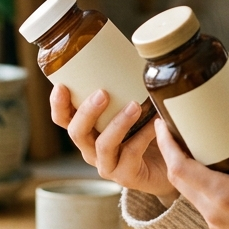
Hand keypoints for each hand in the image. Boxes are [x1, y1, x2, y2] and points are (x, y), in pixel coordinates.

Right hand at [50, 85, 177, 203]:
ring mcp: (107, 165)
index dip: (58, 105)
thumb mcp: (134, 107)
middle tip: (102, 93)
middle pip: (76, 133)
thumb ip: (128, 86)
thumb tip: (133, 52)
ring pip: (103, 145)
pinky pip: (132, 154)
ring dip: (117, 124)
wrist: (170, 164)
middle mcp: (91, 150)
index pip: (63, 119)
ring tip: (134, 105)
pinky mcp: (126, 176)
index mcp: (87, 131)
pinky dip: (144, 135)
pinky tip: (155, 122)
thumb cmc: (148, 130)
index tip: (62, 86)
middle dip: (86, 112)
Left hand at [155, 94, 228, 228]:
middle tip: (171, 127)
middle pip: (178, 179)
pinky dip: (194, 181)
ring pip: (186, 191)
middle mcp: (213, 213)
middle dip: (170, 152)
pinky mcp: (220, 228)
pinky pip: (198, 201)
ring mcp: (215, 223)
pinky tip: (205, 166)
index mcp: (224, 196)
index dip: (167, 145)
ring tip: (186, 143)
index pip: (180, 169)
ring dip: (181, 168)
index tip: (162, 124)